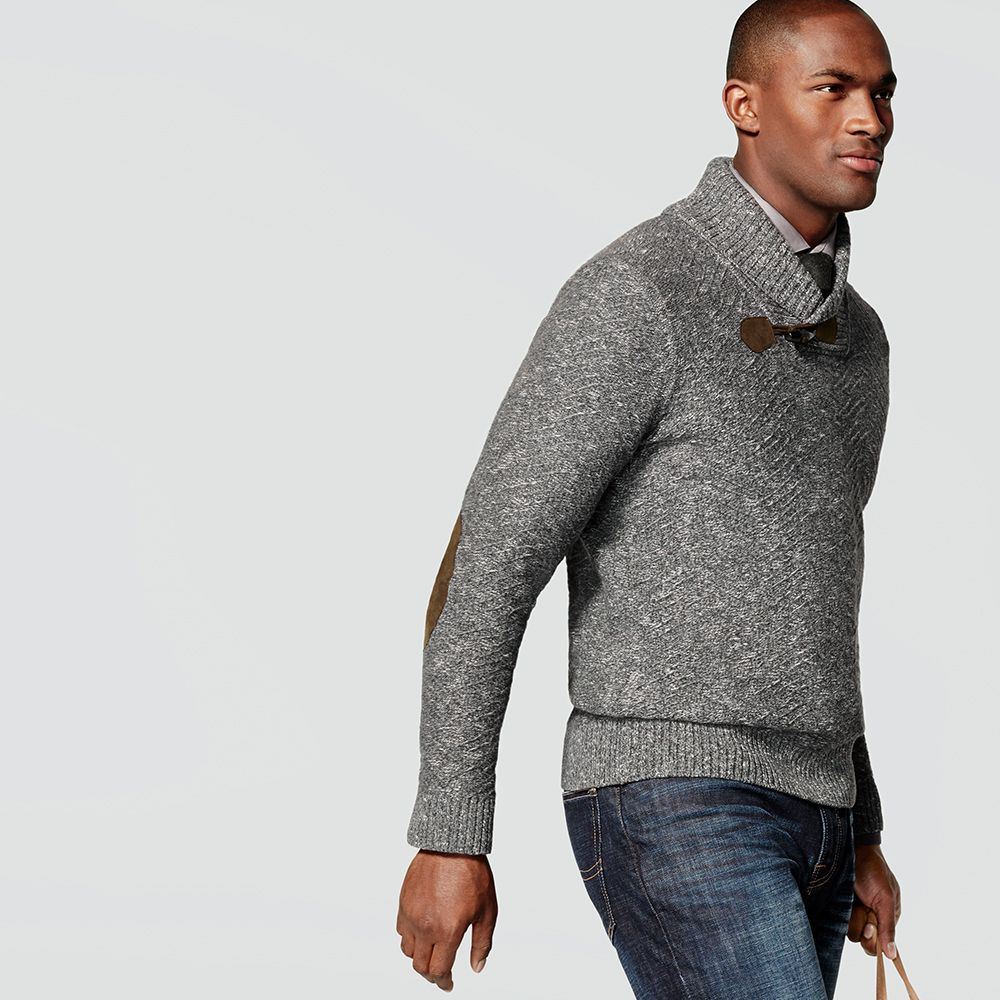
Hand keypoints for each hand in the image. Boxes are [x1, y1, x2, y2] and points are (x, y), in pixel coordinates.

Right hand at [396, 849, 497, 990]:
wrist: (453, 845)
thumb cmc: (472, 874)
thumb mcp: (488, 911)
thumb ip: (482, 943)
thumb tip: (477, 967)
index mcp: (448, 931)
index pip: (440, 970)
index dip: (445, 982)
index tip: (448, 984)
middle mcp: (426, 926)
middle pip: (421, 966)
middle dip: (432, 974)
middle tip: (440, 974)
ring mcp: (412, 914)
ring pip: (408, 951)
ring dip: (419, 957)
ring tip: (431, 953)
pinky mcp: (404, 902)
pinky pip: (401, 930)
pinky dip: (410, 938)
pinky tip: (422, 933)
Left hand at [848, 843, 900, 960]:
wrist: (853, 848)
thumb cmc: (874, 871)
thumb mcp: (886, 898)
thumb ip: (888, 926)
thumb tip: (892, 955)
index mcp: (886, 917)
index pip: (882, 944)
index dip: (875, 941)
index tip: (871, 927)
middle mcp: (871, 918)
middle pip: (865, 942)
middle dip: (863, 928)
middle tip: (863, 909)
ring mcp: (854, 912)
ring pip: (851, 932)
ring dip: (852, 917)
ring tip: (854, 898)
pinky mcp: (839, 907)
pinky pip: (838, 921)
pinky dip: (840, 912)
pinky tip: (843, 898)